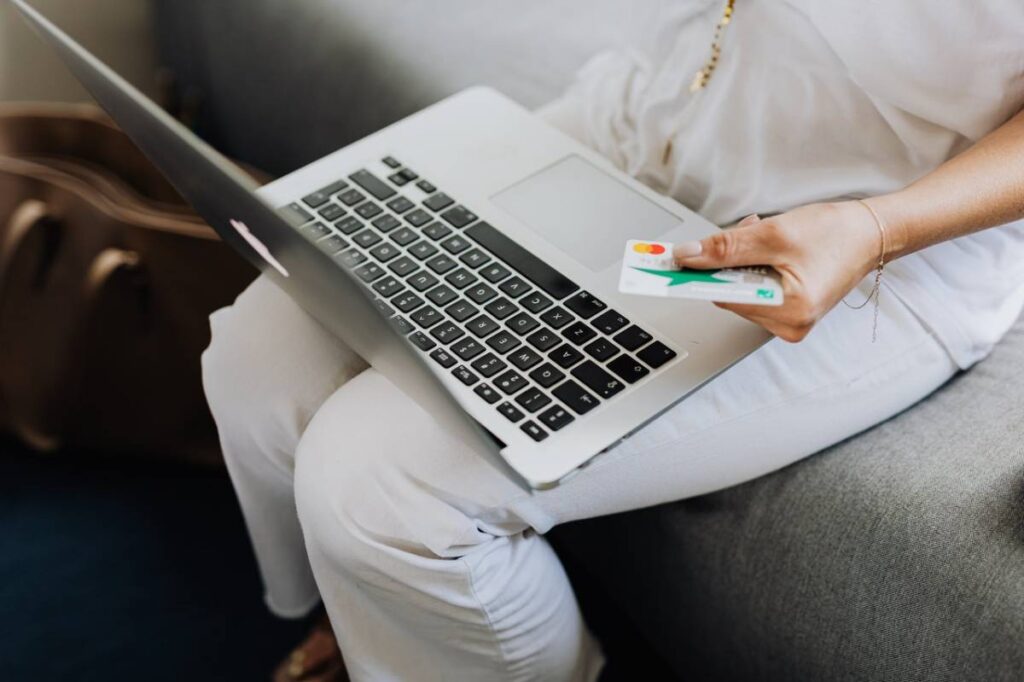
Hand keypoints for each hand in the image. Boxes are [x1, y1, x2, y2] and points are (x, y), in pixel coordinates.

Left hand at [673, 201, 883, 341]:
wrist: (871, 233)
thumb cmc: (835, 232)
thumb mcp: (775, 233)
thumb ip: (727, 247)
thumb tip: (686, 257)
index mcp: (790, 311)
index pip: (723, 296)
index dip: (696, 276)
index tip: (666, 267)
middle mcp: (789, 325)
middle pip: (729, 294)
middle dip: (729, 261)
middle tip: (748, 232)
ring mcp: (789, 322)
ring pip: (738, 290)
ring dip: (742, 260)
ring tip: (769, 239)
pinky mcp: (788, 313)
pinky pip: (753, 290)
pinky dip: (754, 266)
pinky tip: (773, 249)